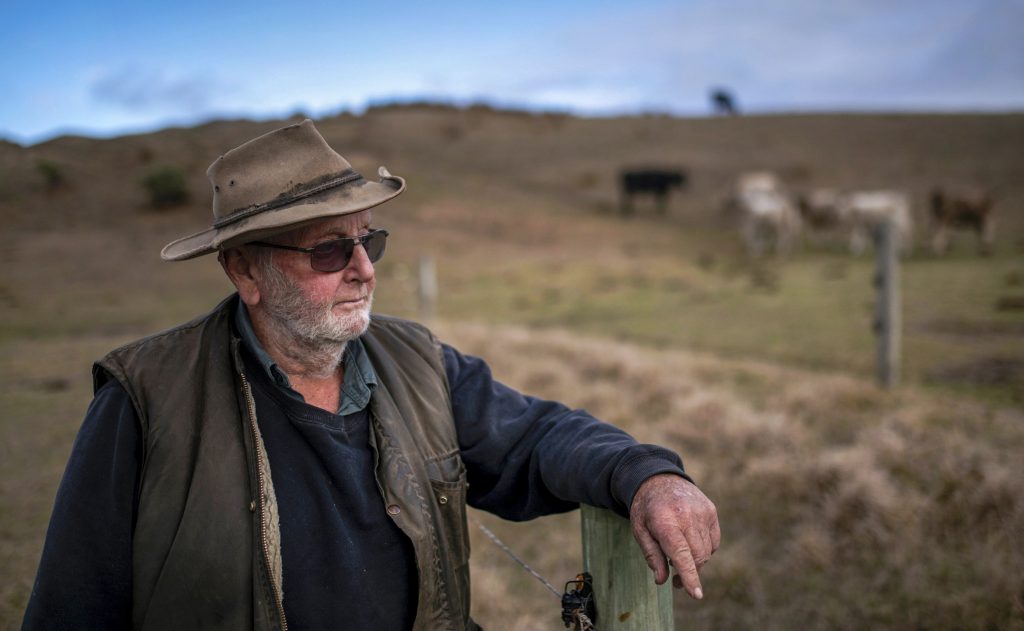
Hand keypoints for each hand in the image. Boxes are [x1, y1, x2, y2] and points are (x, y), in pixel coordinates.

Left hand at [629, 473, 720, 599]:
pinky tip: (690, 543)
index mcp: (666, 522)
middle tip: (675, 581)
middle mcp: (687, 516)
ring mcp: (702, 512)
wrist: (658, 478)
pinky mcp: (711, 511)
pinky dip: (704, 549)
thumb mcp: (639, 531)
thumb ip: (651, 556)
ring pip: (706, 551)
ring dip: (696, 561)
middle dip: (689, 573)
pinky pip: (713, 541)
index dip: (689, 576)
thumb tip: (662, 581)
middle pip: (697, 556)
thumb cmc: (646, 509)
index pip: (681, 554)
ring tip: (679, 557)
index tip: (696, 594)